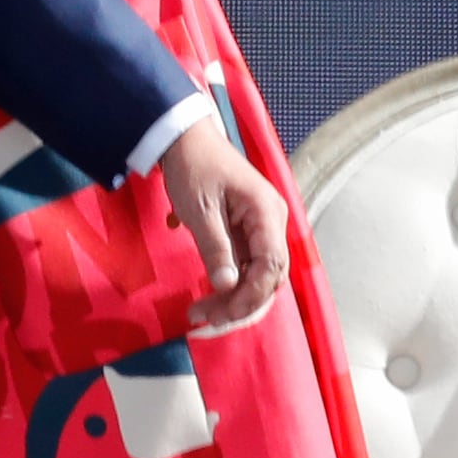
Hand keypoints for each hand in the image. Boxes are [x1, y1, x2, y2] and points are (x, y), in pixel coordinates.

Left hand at [158, 119, 290, 331]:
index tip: (220, 314)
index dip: (249, 296)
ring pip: (259, 276)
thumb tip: (226, 286)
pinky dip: (230, 285)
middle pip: (269, 277)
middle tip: (204, 320)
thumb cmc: (193, 167)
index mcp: (267, 213)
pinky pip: (246, 266)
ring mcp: (262, 228)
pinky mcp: (248, 231)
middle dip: (240, 304)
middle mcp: (273, 222)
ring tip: (202, 312)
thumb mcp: (199, 210)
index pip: (271, 267)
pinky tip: (208, 296)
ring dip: (234, 298)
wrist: (184, 138)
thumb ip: (215, 248)